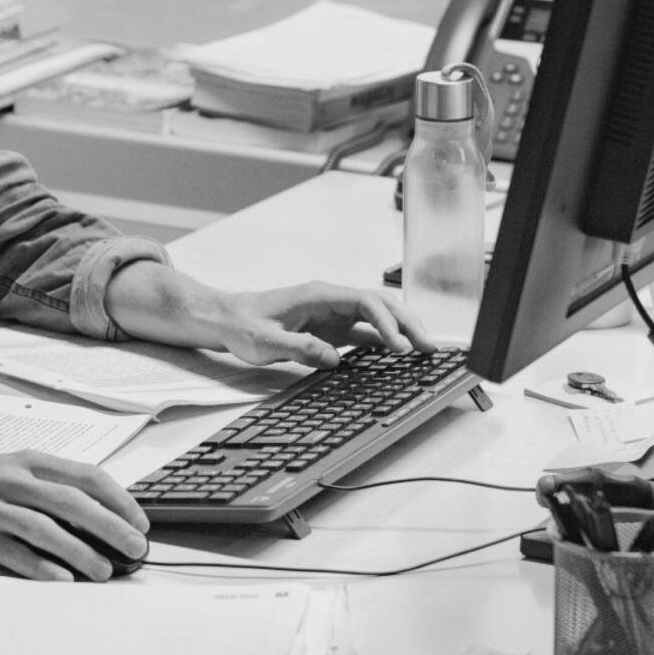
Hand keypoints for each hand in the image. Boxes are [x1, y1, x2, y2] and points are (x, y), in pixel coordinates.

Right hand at [0, 449, 149, 581]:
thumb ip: (50, 487)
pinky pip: (14, 552)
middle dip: (110, 525)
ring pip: (44, 528)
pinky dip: (40, 566)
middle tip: (134, 547)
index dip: (118, 499)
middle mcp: (13, 480)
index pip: (85, 475)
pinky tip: (62, 578)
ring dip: (79, 551)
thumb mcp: (12, 470)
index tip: (139, 521)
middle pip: (71, 501)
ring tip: (104, 570)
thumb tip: (100, 515)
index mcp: (28, 462)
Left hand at [212, 280, 434, 367]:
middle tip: (428, 348)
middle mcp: (330, 300)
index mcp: (318, 295)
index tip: (399, 347)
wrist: (225, 318)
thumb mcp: (265, 341)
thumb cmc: (242, 324)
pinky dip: (383, 341)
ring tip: (423, 351)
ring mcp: (332, 314)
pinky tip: (397, 356)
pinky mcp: (329, 328)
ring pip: (376, 317)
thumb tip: (334, 359)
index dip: (385, 323)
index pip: (364, 302)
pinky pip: (363, 332)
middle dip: (406, 324)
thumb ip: (299, 348)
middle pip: (379, 305)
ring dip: (399, 332)